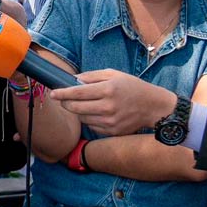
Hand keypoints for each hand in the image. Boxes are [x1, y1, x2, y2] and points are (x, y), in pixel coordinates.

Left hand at [51, 69, 177, 136]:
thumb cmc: (132, 87)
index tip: (53, 93)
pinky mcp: (112, 131)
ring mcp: (110, 121)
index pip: (78, 93)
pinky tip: (96, 113)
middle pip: (75, 108)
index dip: (62, 93)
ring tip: (83, 104)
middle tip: (63, 99)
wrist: (153, 107)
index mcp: (108, 90)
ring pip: (82, 118)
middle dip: (66, 103)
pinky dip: (89, 119)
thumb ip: (92, 76)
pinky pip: (91, 126)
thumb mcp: (114, 75)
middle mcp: (108, 107)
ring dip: (77, 112)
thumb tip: (74, 79)